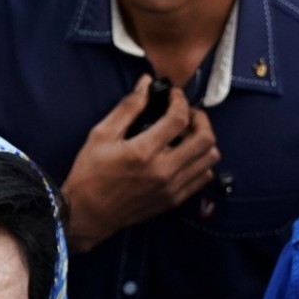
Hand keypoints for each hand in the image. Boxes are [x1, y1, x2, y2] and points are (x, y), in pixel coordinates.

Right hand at [61, 74, 220, 250]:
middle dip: (200, 118)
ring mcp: (173, 188)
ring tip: (187, 134)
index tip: (173, 95)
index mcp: (144, 152)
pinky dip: (201, 161)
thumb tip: (146, 84)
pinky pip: (203, 177)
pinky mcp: (174, 199)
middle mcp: (164, 171)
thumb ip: (127, 108)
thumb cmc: (90, 174)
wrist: (89, 214)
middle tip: (186, 113)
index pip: (179, 118)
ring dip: (204, 140)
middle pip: (205, 139)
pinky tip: (185, 155)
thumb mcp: (101, 134)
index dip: (180, 100)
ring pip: (210, 159)